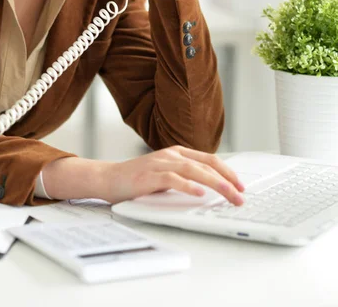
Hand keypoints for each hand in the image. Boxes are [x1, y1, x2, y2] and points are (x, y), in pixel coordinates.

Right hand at [99, 145, 244, 204]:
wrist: (108, 178)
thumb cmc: (138, 179)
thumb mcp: (166, 174)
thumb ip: (185, 176)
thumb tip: (211, 188)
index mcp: (177, 152)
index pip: (209, 159)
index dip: (227, 171)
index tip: (241, 185)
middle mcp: (171, 155)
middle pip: (206, 165)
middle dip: (227, 181)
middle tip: (241, 196)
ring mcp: (160, 163)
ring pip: (194, 170)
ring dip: (215, 183)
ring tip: (229, 194)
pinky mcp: (149, 176)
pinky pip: (172, 179)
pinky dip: (188, 186)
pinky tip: (199, 193)